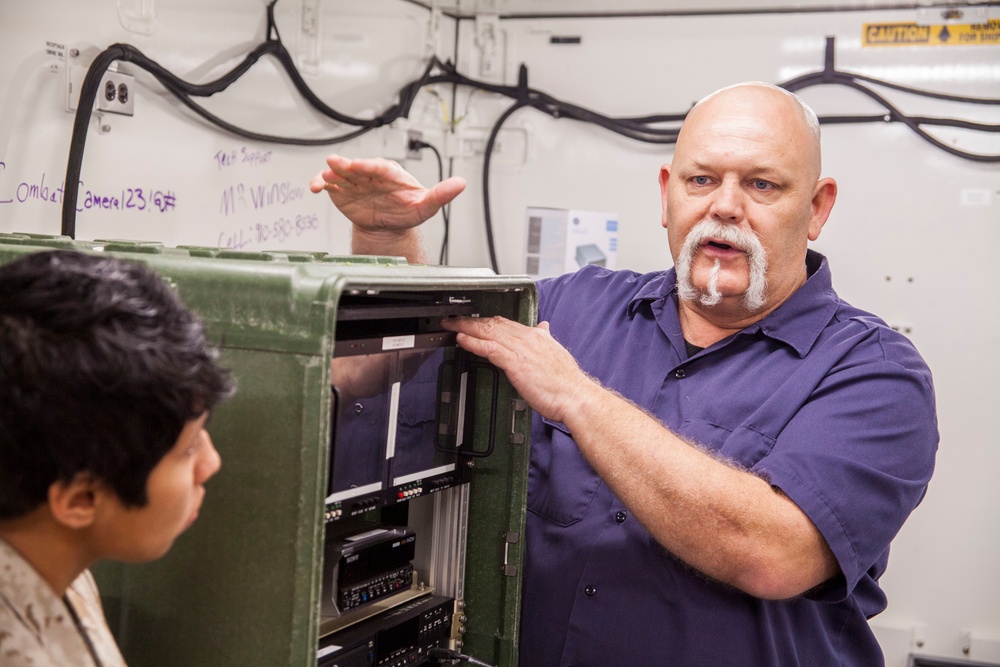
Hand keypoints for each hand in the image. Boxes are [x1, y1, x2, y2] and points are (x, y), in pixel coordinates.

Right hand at [310, 154, 465, 232]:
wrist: (388, 226)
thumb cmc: (407, 211)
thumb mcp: (426, 205)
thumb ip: (441, 194)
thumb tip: (461, 183)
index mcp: (391, 173)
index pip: (380, 167)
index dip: (370, 166)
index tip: (360, 166)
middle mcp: (371, 173)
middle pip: (358, 167)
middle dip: (346, 165)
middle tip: (335, 163)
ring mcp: (355, 181)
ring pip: (341, 173)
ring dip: (331, 173)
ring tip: (323, 177)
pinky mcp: (342, 191)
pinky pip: (329, 185)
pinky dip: (320, 184)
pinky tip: (315, 187)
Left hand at [440, 316, 597, 424]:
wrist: (575, 396)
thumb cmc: (566, 381)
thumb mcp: (556, 353)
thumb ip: (546, 339)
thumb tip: (544, 327)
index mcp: (536, 335)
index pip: (505, 322)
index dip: (486, 320)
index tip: (473, 320)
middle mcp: (527, 338)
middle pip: (493, 323)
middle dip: (470, 320)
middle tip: (453, 319)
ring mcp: (521, 349)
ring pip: (488, 331)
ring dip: (466, 327)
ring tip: (450, 326)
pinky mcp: (516, 363)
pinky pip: (490, 348)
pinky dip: (474, 342)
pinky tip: (461, 339)